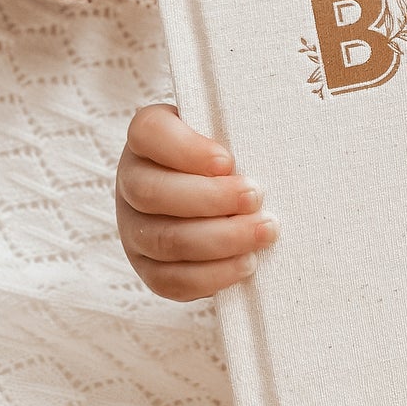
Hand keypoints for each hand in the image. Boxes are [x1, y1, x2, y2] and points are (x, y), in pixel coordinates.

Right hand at [115, 103, 278, 300]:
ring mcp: (134, 229)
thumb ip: (239, 125)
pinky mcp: (149, 268)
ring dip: (221, 239)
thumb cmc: (234, 154)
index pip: (150, 133)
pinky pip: (171, 280)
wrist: (225, 196)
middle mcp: (132, 182)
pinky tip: (247, 263)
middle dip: (210, 198)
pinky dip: (212, 275)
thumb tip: (274, 134)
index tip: (228, 162)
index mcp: (147, 138)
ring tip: (264, 232)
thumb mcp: (232, 127)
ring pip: (165, 240)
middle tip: (255, 198)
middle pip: (153, 193)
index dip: (186, 149)